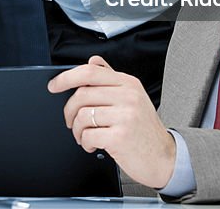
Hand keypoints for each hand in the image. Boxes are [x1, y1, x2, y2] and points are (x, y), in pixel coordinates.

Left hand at [48, 55, 175, 188]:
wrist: (165, 158)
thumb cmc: (145, 130)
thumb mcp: (133, 98)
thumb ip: (112, 79)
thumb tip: (93, 60)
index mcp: (129, 84)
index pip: (90, 72)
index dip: (66, 77)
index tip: (53, 85)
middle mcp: (128, 96)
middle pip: (82, 94)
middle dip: (69, 110)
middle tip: (71, 121)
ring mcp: (125, 116)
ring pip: (83, 115)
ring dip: (77, 130)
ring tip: (84, 136)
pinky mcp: (120, 136)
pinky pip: (88, 135)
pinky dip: (85, 142)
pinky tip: (93, 145)